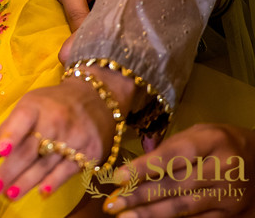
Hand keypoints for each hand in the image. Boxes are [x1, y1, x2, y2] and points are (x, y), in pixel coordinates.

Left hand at [0, 77, 118, 200]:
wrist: (93, 99)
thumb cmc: (50, 105)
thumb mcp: (28, 105)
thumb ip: (11, 127)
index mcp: (35, 106)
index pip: (22, 120)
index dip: (10, 136)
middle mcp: (55, 121)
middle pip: (30, 149)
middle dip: (10, 170)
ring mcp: (74, 137)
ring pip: (45, 164)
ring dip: (26, 182)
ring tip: (10, 195)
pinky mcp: (88, 151)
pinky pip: (67, 170)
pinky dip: (53, 182)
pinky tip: (41, 192)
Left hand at [105, 123, 254, 216]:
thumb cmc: (218, 142)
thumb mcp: (197, 133)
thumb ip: (169, 148)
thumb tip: (132, 168)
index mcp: (211, 140)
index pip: (172, 156)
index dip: (143, 168)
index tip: (117, 177)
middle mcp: (222, 168)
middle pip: (175, 185)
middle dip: (139, 196)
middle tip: (112, 204)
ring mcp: (228, 194)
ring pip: (184, 207)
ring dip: (150, 214)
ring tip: (124, 216)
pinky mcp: (231, 214)